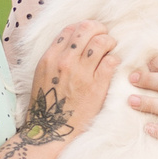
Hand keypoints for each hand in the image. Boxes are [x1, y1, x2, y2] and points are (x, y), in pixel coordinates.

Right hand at [24, 21, 117, 144]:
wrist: (51, 130)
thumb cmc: (48, 104)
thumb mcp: (43, 75)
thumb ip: (55, 57)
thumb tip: (73, 42)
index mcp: (50, 58)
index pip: (70, 29)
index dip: (83, 28)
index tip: (90, 34)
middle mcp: (65, 61)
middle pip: (86, 29)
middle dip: (99, 29)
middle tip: (104, 37)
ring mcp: (81, 73)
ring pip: (102, 42)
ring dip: (109, 42)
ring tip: (110, 49)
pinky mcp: (97, 85)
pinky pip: (111, 61)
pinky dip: (114, 59)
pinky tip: (112, 65)